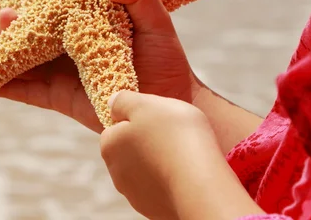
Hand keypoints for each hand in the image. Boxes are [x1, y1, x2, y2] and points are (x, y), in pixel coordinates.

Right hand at [0, 0, 199, 132]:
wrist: (169, 106)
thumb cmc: (166, 61)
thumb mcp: (157, 20)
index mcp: (87, 26)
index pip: (54, 13)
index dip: (34, 5)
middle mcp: (70, 48)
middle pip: (32, 35)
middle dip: (10, 26)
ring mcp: (63, 74)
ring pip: (23, 60)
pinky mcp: (60, 98)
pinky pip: (27, 90)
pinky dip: (4, 85)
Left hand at [100, 91, 264, 219]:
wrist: (201, 183)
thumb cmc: (174, 135)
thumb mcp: (145, 103)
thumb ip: (124, 100)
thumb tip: (113, 103)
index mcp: (110, 145)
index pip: (116, 127)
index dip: (137, 119)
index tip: (156, 118)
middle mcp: (116, 172)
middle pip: (130, 149)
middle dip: (147, 142)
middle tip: (172, 135)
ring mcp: (134, 194)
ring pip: (145, 170)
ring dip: (159, 162)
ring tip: (183, 155)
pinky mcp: (153, 209)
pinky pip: (161, 189)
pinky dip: (170, 181)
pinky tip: (186, 175)